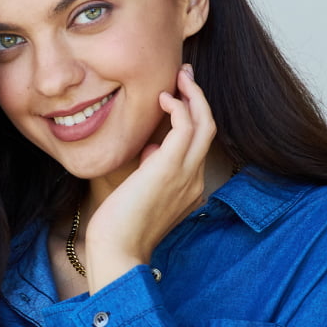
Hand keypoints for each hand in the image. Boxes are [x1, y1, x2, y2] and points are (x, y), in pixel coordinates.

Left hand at [83, 63, 216, 292]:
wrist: (117, 252)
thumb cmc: (120, 229)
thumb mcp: (140, 193)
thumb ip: (151, 171)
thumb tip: (152, 148)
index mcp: (189, 189)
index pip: (197, 145)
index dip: (191, 117)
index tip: (177, 97)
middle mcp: (194, 180)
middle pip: (209, 129)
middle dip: (198, 98)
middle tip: (184, 75)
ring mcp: (186, 175)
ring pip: (204, 124)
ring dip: (193, 95)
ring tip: (178, 77)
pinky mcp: (170, 168)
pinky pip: (186, 126)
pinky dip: (179, 107)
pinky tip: (162, 98)